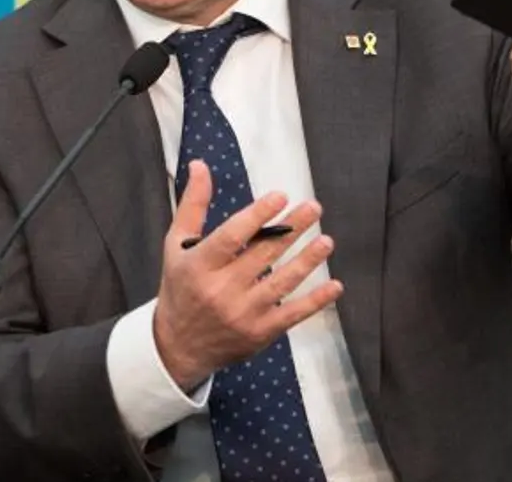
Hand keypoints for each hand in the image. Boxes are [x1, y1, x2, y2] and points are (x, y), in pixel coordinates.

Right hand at [152, 160, 341, 391]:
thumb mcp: (176, 246)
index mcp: (199, 265)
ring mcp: (243, 314)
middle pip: (263, 254)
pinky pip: (293, 314)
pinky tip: (335, 285)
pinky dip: (316, 301)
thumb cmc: (180, 288)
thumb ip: (192, 205)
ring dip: (308, 260)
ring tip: (326, 241)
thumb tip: (200, 165)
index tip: (280, 197)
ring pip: (282, 283)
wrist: (178, 347)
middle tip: (314, 208)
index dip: (257, 216)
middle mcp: (221, 290)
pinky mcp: (260, 333)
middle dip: (292, 229)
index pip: (231, 237)